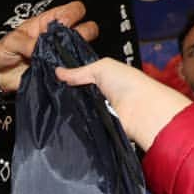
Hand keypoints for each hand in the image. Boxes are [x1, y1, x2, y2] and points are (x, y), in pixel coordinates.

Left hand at [0, 0, 98, 93]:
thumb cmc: (4, 53)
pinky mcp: (60, 71)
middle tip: (63, 44)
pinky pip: (74, 70)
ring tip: (59, 59)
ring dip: (75, 53)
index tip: (62, 25)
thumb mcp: (11, 42)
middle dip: (81, 34)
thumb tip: (39, 47)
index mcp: (49, 22)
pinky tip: (60, 71)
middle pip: (88, 29)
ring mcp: (62, 54)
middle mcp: (59, 37)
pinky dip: (71, 70)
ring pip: (84, 49)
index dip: (72, 15)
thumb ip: (26, 42)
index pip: (74, 10)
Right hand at [55, 57, 190, 149]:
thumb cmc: (129, 84)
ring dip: (70, 106)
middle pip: (76, 94)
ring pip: (76, 109)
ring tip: (59, 102)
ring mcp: (99, 111)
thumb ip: (78, 71)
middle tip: (53, 90)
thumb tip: (58, 72)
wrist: (142, 111)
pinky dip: (75, 120)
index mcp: (105, 79)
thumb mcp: (101, 67)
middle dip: (66, 92)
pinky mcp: (97, 126)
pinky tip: (67, 116)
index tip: (52, 77)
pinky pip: (80, 124)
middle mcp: (102, 95)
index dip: (68, 77)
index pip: (81, 78)